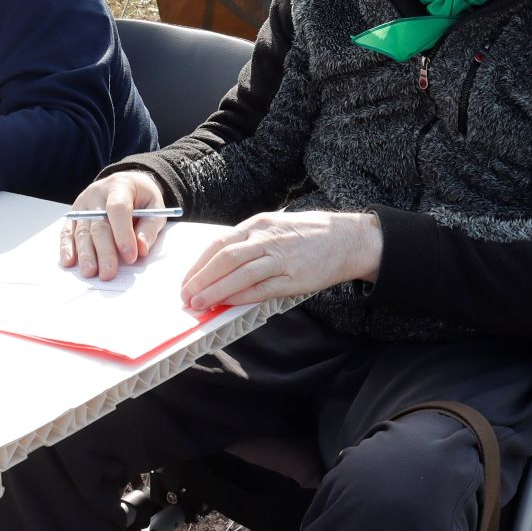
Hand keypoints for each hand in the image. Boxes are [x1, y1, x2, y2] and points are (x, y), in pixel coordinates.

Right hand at [59, 171, 167, 280]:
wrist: (125, 184)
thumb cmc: (141, 198)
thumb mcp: (154, 207)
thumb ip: (149, 228)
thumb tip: (141, 248)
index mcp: (120, 186)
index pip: (118, 208)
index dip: (123, 233)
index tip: (130, 257)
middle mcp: (97, 193)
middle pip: (98, 224)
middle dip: (104, 251)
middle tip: (108, 273)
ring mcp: (83, 204)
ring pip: (82, 231)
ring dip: (86, 254)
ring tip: (90, 272)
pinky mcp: (74, 215)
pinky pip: (67, 232)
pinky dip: (67, 247)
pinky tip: (69, 262)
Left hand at [180, 210, 382, 309]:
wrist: (346, 239)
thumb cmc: (308, 234)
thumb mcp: (274, 226)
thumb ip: (249, 241)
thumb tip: (220, 261)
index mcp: (257, 225)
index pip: (219, 244)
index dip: (199, 264)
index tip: (186, 279)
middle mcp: (265, 239)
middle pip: (224, 259)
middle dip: (200, 279)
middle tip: (185, 295)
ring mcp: (280, 259)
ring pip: (239, 275)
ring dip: (215, 291)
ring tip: (198, 304)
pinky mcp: (293, 278)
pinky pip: (261, 289)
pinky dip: (240, 298)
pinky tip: (226, 305)